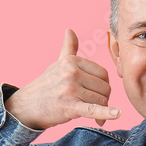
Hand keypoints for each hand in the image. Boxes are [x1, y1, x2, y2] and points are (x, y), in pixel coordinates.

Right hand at [4, 28, 121, 128]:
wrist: (28, 106)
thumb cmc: (47, 85)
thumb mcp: (58, 63)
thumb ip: (69, 48)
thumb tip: (69, 30)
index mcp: (72, 61)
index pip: (103, 74)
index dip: (103, 85)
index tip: (95, 93)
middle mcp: (72, 72)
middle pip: (104, 87)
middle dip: (103, 98)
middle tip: (94, 105)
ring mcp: (70, 89)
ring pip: (101, 100)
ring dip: (101, 111)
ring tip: (94, 115)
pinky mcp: (69, 106)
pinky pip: (93, 109)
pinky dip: (106, 113)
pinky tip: (117, 114)